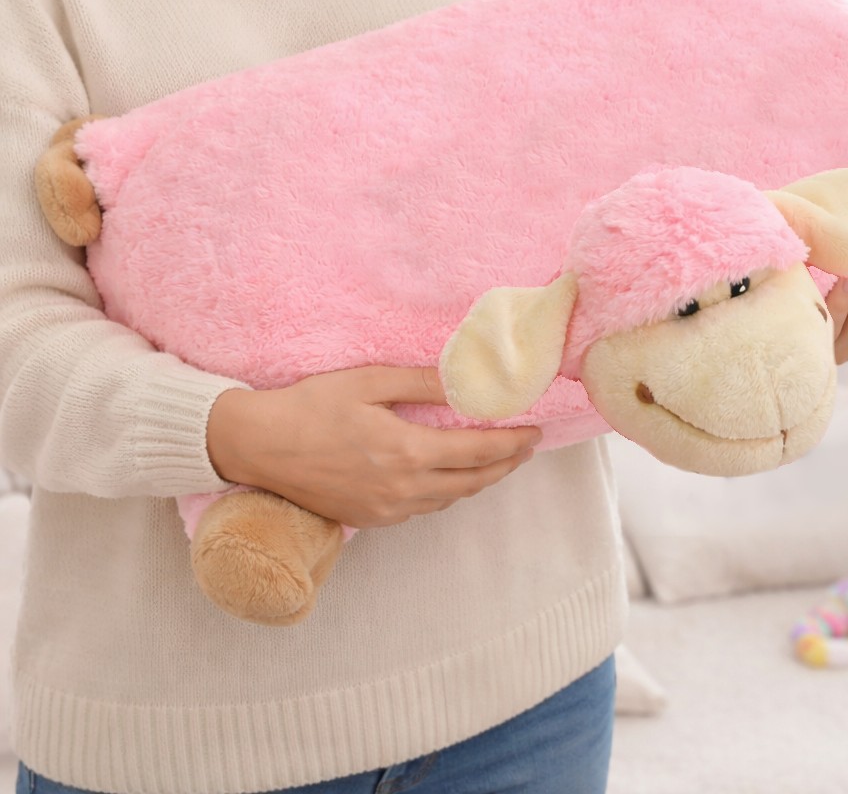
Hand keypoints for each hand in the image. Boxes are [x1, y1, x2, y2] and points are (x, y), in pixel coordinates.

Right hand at [207, 366, 540, 527]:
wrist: (256, 446)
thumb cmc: (310, 405)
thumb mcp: (368, 381)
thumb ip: (422, 383)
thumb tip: (467, 381)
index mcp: (405, 453)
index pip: (478, 452)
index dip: (512, 443)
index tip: (535, 432)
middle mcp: (401, 489)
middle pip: (472, 483)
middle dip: (505, 466)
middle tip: (526, 449)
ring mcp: (385, 510)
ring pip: (449, 500)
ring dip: (477, 481)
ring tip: (495, 461)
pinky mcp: (368, 520)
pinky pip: (422, 510)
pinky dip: (446, 493)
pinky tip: (449, 477)